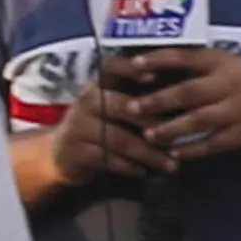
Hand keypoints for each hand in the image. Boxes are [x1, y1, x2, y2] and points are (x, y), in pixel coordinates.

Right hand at [44, 56, 192, 187]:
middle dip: (153, 123)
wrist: (60, 153)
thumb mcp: (110, 108)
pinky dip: (128, 167)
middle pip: (121, 107)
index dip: (129, 68)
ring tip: (170, 165)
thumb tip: (179, 101)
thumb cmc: (98, 127)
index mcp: (97, 85)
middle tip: (179, 137)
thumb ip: (136, 102)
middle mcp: (86, 100)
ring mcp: (78, 126)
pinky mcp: (75, 151)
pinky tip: (144, 172)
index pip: (111, 68)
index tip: (154, 75)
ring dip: (148, 154)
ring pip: (119, 139)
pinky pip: (107, 160)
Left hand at [127, 48, 240, 160]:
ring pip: (198, 120)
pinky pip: (213, 143)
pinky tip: (174, 155)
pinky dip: (192, 150)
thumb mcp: (231, 67)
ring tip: (149, 136)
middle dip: (158, 101)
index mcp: (223, 62)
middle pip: (188, 92)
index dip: (159, 60)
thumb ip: (201, 67)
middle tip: (131, 108)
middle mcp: (229, 84)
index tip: (134, 64)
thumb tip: (158, 66)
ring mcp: (237, 110)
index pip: (186, 57)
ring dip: (171, 129)